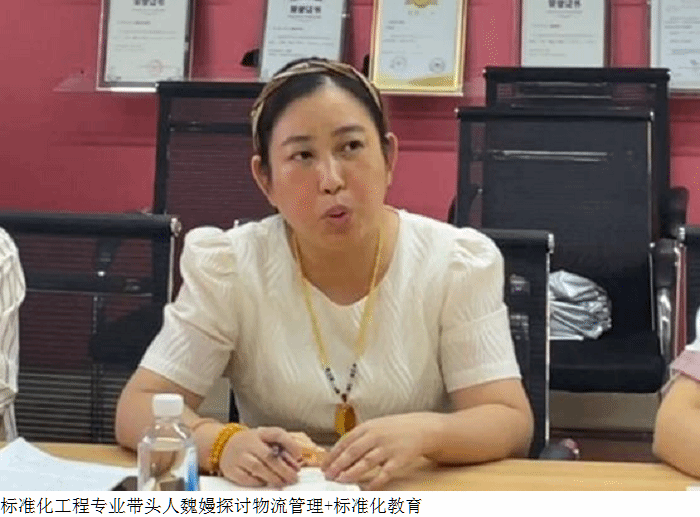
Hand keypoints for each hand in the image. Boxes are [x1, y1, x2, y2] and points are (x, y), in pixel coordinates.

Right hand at [218, 427, 303, 486]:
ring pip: (257, 467)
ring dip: (273, 477)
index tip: (298, 455)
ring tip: (283, 483)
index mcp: (260, 433)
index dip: (290, 444)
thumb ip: (281, 445)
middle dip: (283, 469)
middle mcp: (248, 443)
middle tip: (293, 478)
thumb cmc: (250, 443)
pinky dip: (257, 482)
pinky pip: (245, 478)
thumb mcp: (265, 438)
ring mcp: (238, 456)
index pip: (277, 434)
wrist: (223, 445)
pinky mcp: (231, 469)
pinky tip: (265, 483)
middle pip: (268, 456)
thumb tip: (295, 460)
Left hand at [321, 413, 435, 489]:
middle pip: (353, 452)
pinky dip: (375, 482)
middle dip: (338, 465)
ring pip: (366, 462)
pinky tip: (366, 489)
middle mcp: (376, 436)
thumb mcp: (375, 426)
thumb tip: (338, 452)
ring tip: (341, 481)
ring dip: (352, 473)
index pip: (345, 442)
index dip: (333, 455)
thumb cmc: (394, 429)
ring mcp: (388, 447)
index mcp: (368, 427)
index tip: (324, 466)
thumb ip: (358, 437)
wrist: (421, 428)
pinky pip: (385, 473)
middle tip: (328, 476)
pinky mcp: (399, 459)